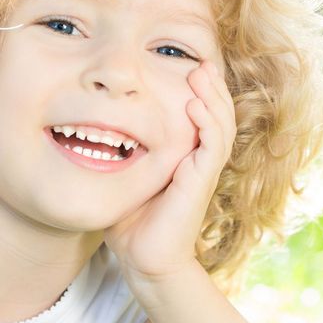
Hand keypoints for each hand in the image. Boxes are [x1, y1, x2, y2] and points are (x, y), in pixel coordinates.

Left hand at [104, 61, 235, 284]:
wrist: (147, 260)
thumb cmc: (134, 223)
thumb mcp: (130, 178)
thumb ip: (128, 154)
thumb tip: (101, 128)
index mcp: (190, 158)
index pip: (206, 117)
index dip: (204, 92)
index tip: (194, 67)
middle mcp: (202, 161)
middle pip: (220, 115)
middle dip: (213, 87)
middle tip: (203, 62)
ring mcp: (204, 171)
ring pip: (221, 125)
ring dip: (213, 98)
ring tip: (202, 73)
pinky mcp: (201, 182)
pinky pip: (212, 146)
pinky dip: (207, 124)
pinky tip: (195, 106)